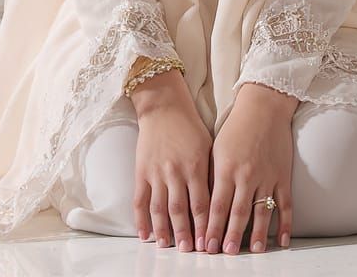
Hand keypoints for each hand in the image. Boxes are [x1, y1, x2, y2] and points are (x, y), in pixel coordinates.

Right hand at [130, 69, 213, 251]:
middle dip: (186, 234)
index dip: (205, 226)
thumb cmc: (190, 126)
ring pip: (160, 208)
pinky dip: (141, 219)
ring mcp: (157, 172)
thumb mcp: (207, 146)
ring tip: (167, 247)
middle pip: (180, 210)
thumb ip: (210, 174)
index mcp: (196, 165)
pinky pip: (140, 199)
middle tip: (190, 251)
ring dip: (164, 231)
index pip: (201, 203)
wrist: (164, 106)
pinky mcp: (142, 170)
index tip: (209, 244)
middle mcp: (176, 171)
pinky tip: (144, 234)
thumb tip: (216, 202)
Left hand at [205, 82, 296, 253]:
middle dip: (230, 236)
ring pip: (261, 211)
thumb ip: (212, 177)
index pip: (216, 205)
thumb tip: (204, 204)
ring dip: (257, 235)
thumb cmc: (236, 127)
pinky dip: (285, 224)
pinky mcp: (283, 176)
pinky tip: (282, 240)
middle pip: (238, 212)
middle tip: (226, 254)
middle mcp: (246, 175)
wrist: (263, 107)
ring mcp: (266, 176)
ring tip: (254, 251)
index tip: (206, 246)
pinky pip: (285, 204)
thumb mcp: (216, 149)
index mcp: (226, 168)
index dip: (211, 228)